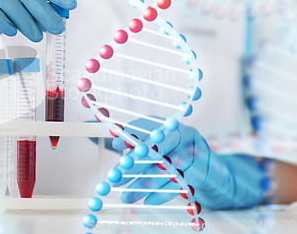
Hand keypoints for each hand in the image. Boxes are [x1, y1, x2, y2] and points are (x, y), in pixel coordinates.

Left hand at [111, 118, 267, 208]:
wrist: (211, 171)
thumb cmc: (174, 156)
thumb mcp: (156, 147)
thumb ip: (137, 144)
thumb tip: (116, 142)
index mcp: (170, 125)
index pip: (149, 127)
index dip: (132, 135)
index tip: (115, 146)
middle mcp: (184, 135)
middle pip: (158, 148)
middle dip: (135, 165)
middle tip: (116, 178)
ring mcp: (195, 153)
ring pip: (166, 169)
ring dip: (144, 184)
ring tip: (126, 196)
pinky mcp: (202, 172)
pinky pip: (179, 184)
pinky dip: (162, 194)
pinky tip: (147, 201)